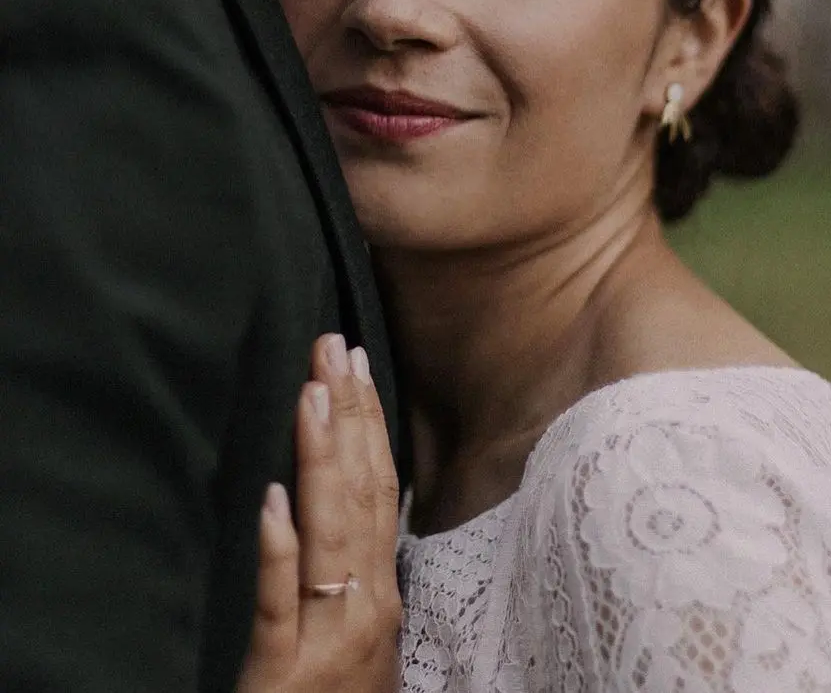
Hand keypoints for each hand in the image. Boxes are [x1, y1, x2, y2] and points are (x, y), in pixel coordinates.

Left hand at [237, 334, 401, 692]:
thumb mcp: (366, 635)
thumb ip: (362, 571)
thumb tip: (355, 504)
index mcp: (382, 590)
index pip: (380, 489)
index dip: (370, 424)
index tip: (358, 366)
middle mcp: (367, 603)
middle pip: (360, 494)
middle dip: (349, 416)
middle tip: (333, 348)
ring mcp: (328, 636)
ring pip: (329, 531)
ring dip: (320, 458)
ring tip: (311, 394)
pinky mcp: (284, 673)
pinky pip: (281, 603)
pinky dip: (280, 550)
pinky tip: (271, 500)